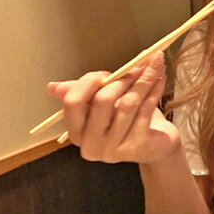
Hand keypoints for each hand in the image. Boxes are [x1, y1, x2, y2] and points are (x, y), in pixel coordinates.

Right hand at [46, 52, 180, 164]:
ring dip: (143, 79)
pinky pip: (145, 111)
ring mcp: (114, 149)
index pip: (73, 102)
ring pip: (128, 104)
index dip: (89, 82)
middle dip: (122, 78)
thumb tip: (52, 87)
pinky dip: (154, 90)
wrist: (156, 145)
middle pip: (103, 101)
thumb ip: (82, 93)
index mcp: (77, 132)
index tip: (107, 73)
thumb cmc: (126, 120)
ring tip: (155, 63)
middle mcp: (91, 145)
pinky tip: (161, 78)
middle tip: (140, 63)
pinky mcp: (137, 147)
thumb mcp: (103, 105)